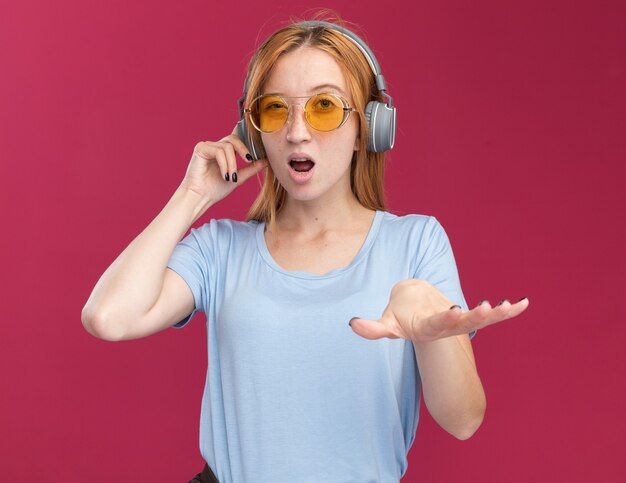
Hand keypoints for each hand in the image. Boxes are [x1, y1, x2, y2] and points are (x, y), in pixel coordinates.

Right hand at [179, 127, 267, 204]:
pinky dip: (224, 164)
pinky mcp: (200, 148)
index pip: (237, 138)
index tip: (259, 145)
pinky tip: (224, 175)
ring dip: (233, 163)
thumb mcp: (238, 178)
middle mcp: (215, 146)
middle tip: (249, 161)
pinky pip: (218, 151)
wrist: (200, 197)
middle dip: (244, 149)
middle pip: (234, 138)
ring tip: (231, 177)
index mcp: (224, 151)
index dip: (247, 138)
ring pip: (227, 146)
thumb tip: (266, 161)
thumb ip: (251, 168)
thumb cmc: (215, 189)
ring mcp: (207, 146)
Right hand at [349, 279, 528, 341]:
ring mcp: (463, 322)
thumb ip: (373, 329)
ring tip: (511, 306)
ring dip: (496, 314)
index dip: (446, 318)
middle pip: (464, 323)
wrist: (419, 322)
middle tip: (485, 308)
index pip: (438, 324)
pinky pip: (494, 316)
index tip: (455, 311)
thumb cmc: (401, 320)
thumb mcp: (388, 326)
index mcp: (430, 328)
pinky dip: (509, 311)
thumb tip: (353, 325)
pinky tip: (525, 304)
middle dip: (475, 316)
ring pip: (482, 320)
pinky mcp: (472, 317)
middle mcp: (450, 327)